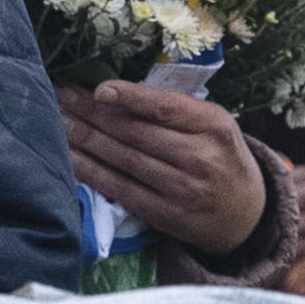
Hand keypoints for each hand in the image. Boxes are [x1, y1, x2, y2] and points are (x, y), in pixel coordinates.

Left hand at [54, 82, 266, 255]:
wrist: (245, 215)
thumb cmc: (221, 158)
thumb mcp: (214, 126)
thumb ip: (175, 110)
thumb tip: (114, 92)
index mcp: (214, 125)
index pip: (164, 107)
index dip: (128, 96)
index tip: (97, 88)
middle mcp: (200, 156)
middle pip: (136, 131)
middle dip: (93, 114)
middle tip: (60, 98)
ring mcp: (182, 189)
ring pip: (124, 159)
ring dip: (85, 139)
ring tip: (58, 122)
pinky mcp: (165, 214)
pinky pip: (120, 188)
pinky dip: (91, 172)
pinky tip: (69, 157)